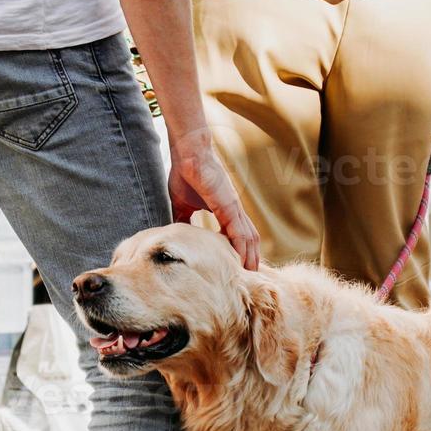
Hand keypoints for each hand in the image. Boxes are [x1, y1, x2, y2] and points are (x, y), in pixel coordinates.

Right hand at [167, 131, 259, 269]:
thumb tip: (179, 234)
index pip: (237, 234)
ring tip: (249, 273)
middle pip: (249, 238)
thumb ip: (184, 220)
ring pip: (248, 237)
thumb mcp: (183, 205)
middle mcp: (233, 210)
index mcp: (225, 210)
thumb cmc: (185, 174)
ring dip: (250, 256)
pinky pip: (239, 231)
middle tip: (249, 276)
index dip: (240, 250)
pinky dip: (242, 248)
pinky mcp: (229, 206)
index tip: (238, 266)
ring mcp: (233, 208)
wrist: (188, 154)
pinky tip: (242, 261)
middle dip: (250, 257)